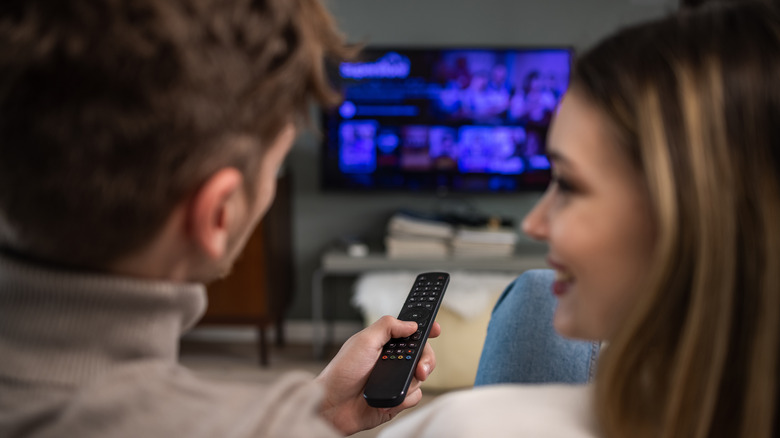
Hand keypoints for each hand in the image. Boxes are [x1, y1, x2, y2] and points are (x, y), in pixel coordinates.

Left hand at [315, 315, 440, 434]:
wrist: (334, 405)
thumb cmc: (342, 372)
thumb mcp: (364, 340)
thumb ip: (388, 326)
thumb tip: (411, 324)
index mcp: (384, 344)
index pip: (410, 334)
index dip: (425, 330)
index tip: (436, 329)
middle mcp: (392, 361)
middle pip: (422, 355)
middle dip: (426, 360)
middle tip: (420, 367)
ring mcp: (395, 380)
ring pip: (420, 377)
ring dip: (410, 382)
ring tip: (395, 384)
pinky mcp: (396, 399)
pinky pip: (414, 397)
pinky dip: (404, 398)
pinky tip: (390, 398)